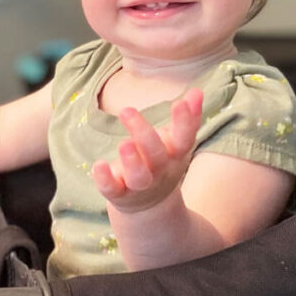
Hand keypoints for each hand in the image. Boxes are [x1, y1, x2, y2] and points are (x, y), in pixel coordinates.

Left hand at [91, 89, 202, 213]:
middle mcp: (159, 171)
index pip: (185, 139)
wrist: (150, 205)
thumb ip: (187, 119)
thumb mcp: (177, 143)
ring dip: (132, 161)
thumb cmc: (162, 162)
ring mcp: (139, 185)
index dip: (185, 122)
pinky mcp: (119, 192)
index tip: (180, 102)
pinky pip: (112, 189)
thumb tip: (197, 91)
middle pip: (156, 155)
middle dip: (144, 134)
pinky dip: (104, 179)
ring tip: (124, 143)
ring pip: (139, 177)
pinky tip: (98, 165)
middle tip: (127, 110)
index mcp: (175, 156)